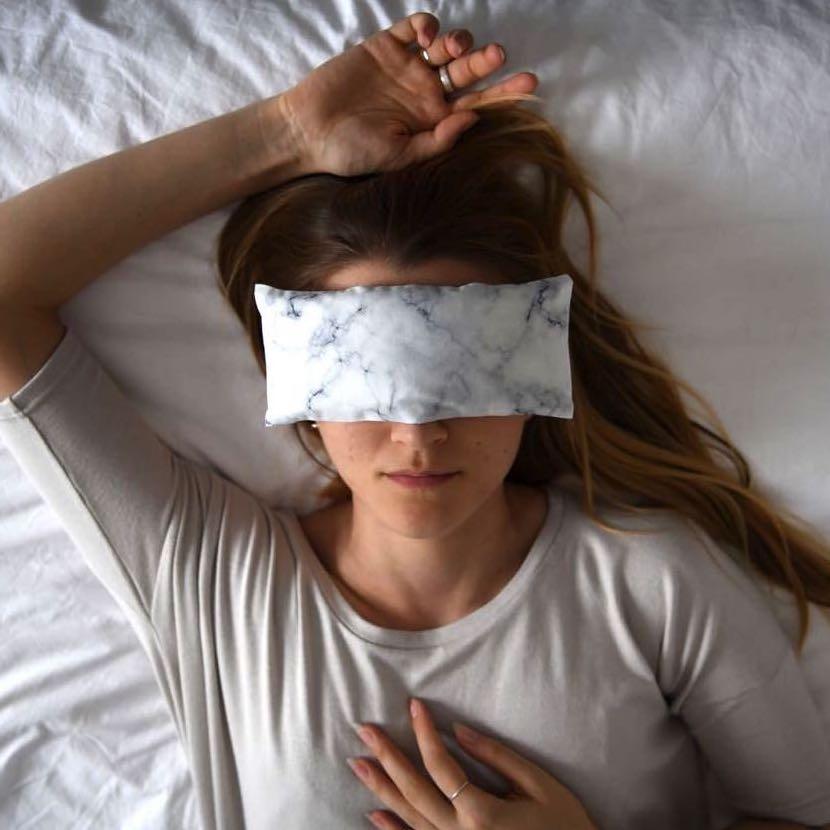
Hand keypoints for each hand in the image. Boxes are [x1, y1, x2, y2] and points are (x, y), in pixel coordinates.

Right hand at [274, 11, 538, 177]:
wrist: (309, 130)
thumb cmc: (353, 152)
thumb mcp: (400, 156)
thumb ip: (438, 139)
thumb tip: (473, 118)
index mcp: (434, 120)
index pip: (477, 104)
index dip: (504, 94)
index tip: (530, 85)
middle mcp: (426, 92)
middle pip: (468, 73)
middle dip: (486, 63)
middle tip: (498, 56)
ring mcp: (408, 67)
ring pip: (446, 47)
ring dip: (459, 42)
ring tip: (452, 49)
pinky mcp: (386, 46)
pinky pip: (416, 28)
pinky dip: (429, 25)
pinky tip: (429, 35)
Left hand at [349, 698, 597, 829]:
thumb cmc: (564, 824)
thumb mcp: (538, 785)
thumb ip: (497, 757)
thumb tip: (458, 731)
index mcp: (481, 813)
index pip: (441, 765)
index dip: (423, 732)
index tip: (412, 703)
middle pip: (413, 790)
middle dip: (386, 757)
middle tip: (364, 730)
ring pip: (408, 818)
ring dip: (381, 788)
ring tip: (358, 763)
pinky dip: (392, 829)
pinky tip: (375, 813)